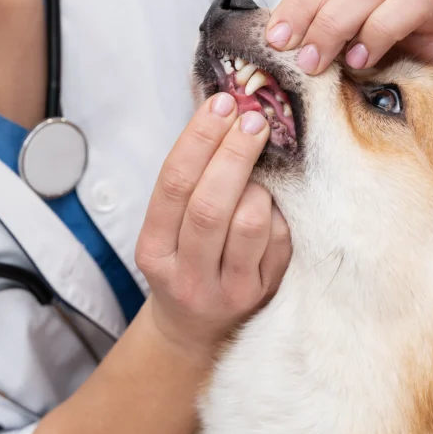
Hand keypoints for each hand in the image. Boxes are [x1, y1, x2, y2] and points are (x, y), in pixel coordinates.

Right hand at [134, 93, 291, 352]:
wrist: (196, 329)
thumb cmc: (185, 259)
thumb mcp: (170, 229)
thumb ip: (191, 182)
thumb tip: (226, 113)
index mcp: (153, 249)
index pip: (174, 184)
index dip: (199, 139)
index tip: (223, 104)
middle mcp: (185, 273)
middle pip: (209, 205)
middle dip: (234, 153)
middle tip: (254, 117)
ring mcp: (225, 289)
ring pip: (248, 223)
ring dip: (259, 184)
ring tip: (262, 165)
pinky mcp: (261, 294)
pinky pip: (279, 240)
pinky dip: (279, 210)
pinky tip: (274, 197)